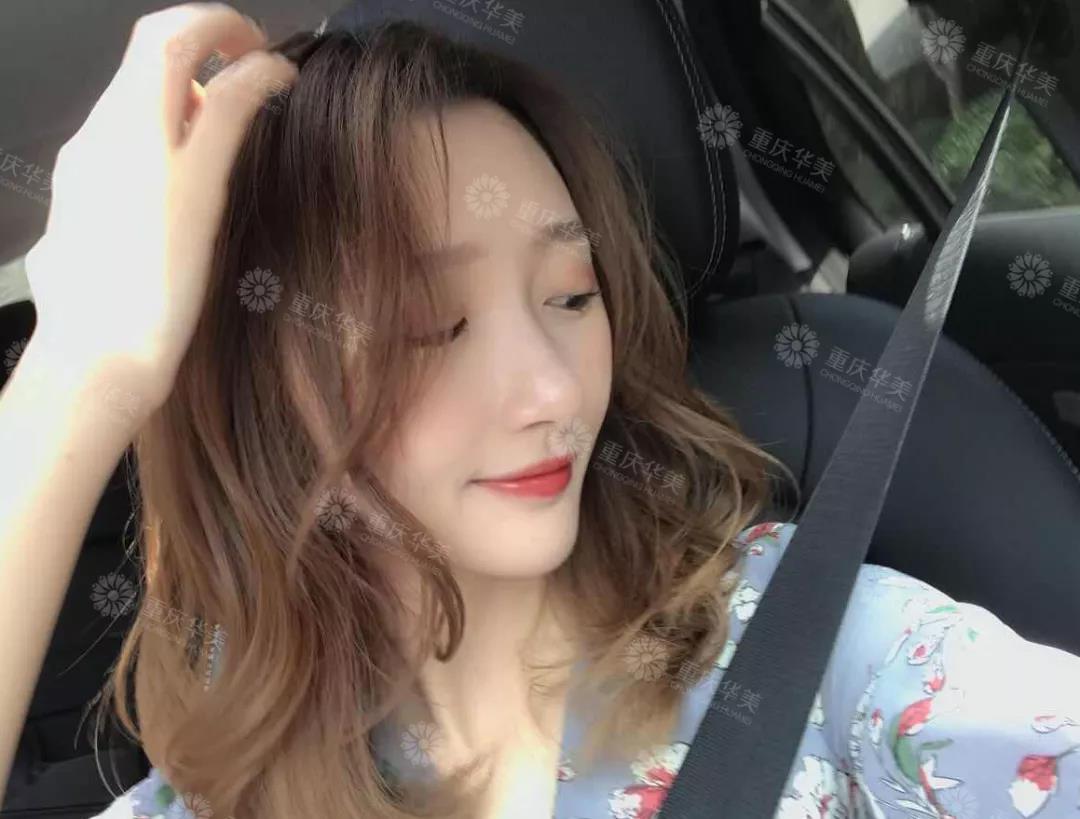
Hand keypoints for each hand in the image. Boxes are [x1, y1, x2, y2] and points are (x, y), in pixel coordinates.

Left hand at [23, 2, 296, 410]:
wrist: (97, 359)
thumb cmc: (157, 289)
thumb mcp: (202, 195)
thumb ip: (227, 121)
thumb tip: (260, 73)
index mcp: (129, 127)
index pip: (173, 35)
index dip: (225, 26)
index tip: (269, 54)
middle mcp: (98, 134)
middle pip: (148, 52)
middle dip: (204, 43)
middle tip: (251, 71)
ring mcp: (85, 165)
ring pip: (137, 94)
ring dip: (186, 87)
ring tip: (230, 123)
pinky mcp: (82, 198)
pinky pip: (125, 135)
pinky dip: (165, 125)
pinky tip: (187, 167)